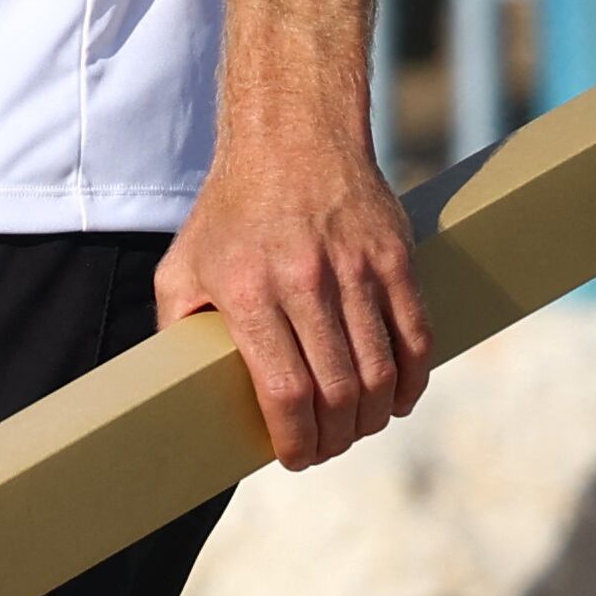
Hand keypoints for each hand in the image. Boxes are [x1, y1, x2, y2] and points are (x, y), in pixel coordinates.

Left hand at [153, 120, 433, 468]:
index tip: (293, 457)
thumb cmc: (231, 212)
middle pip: (338, 391)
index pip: (283, 390)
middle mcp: (304, 281)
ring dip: (373, 418)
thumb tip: (178, 389)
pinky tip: (394, 399)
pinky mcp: (397, 260)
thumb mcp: (182, 265)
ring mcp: (357, 270)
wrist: (291, 137)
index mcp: (247, 289)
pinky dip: (411, 382)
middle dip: (335, 438)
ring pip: (381, 373)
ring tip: (356, 429)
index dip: (294, 438)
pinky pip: (417, 340)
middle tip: (326, 449)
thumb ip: (177, 326)